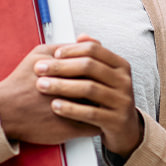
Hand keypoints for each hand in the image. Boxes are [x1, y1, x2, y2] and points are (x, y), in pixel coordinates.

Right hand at [0, 44, 98, 144]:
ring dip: (104, 105)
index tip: (104, 71)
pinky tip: (97, 117)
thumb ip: (65, 47)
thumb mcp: (39, 54)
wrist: (3, 111)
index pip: (95, 68)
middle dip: (106, 86)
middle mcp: (69, 91)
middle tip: (108, 86)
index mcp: (63, 71)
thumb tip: (89, 42)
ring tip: (104, 101)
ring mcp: (70, 112)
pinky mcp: (68, 130)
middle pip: (100, 87)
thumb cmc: (20, 82)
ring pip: (100, 108)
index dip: (102, 69)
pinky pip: (93, 127)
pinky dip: (97, 121)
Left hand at [34, 34, 142, 159]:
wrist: (125, 129)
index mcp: (121, 65)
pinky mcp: (116, 121)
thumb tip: (81, 36)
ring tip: (42, 85)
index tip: (53, 54)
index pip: (94, 50)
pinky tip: (55, 106)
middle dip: (61, 66)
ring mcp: (122, 101)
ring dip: (61, 86)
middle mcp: (124, 81)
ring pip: (88, 88)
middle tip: (40, 69)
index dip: (71, 50)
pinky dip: (70, 108)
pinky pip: (90, 113)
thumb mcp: (106, 76)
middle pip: (89, 67)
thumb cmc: (109, 99)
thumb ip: (95, 56)